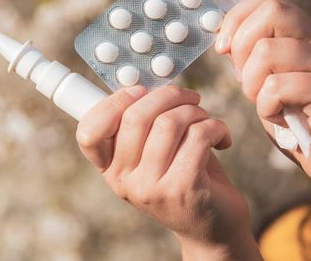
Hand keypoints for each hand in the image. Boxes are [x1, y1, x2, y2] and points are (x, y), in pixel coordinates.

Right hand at [76, 85, 261, 259]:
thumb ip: (141, 125)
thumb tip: (145, 82)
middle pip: (135, 116)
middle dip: (169, 95)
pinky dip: (216, 127)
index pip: (89, 132)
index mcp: (109, 168)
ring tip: (206, 119)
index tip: (140, 92)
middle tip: (190, 98)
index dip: (113, 102)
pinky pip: (198, 136)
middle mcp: (123, 181)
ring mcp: (150, 188)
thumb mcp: (152, 154)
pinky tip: (221, 138)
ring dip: (195, 111)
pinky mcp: (183, 189)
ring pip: (169, 123)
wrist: (213, 227)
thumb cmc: (183, 176)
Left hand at [216, 0, 310, 193]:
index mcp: (305, 35)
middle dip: (241, 46)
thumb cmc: (296, 120)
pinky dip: (266, 107)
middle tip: (246, 79)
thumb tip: (222, 36)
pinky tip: (279, 118)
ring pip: (267, 51)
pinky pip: (278, 87)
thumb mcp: (267, 81)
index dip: (236, 18)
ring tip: (265, 103)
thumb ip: (250, 57)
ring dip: (251, 83)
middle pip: (272, 12)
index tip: (223, 48)